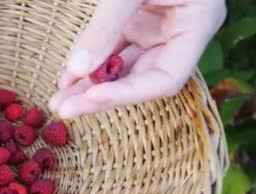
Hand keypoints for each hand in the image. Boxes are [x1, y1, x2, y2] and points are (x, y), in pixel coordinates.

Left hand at [49, 0, 225, 118]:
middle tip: (61, 109)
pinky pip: (112, 51)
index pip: (166, 78)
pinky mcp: (137, 24)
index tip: (91, 96)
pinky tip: (66, 80)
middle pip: (140, 79)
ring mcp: (157, 30)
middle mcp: (179, 33)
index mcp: (197, 23)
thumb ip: (106, 26)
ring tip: (57, 100)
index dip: (128, 94)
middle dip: (99, 96)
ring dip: (89, 85)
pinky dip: (89, 64)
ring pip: (123, 69)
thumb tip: (76, 71)